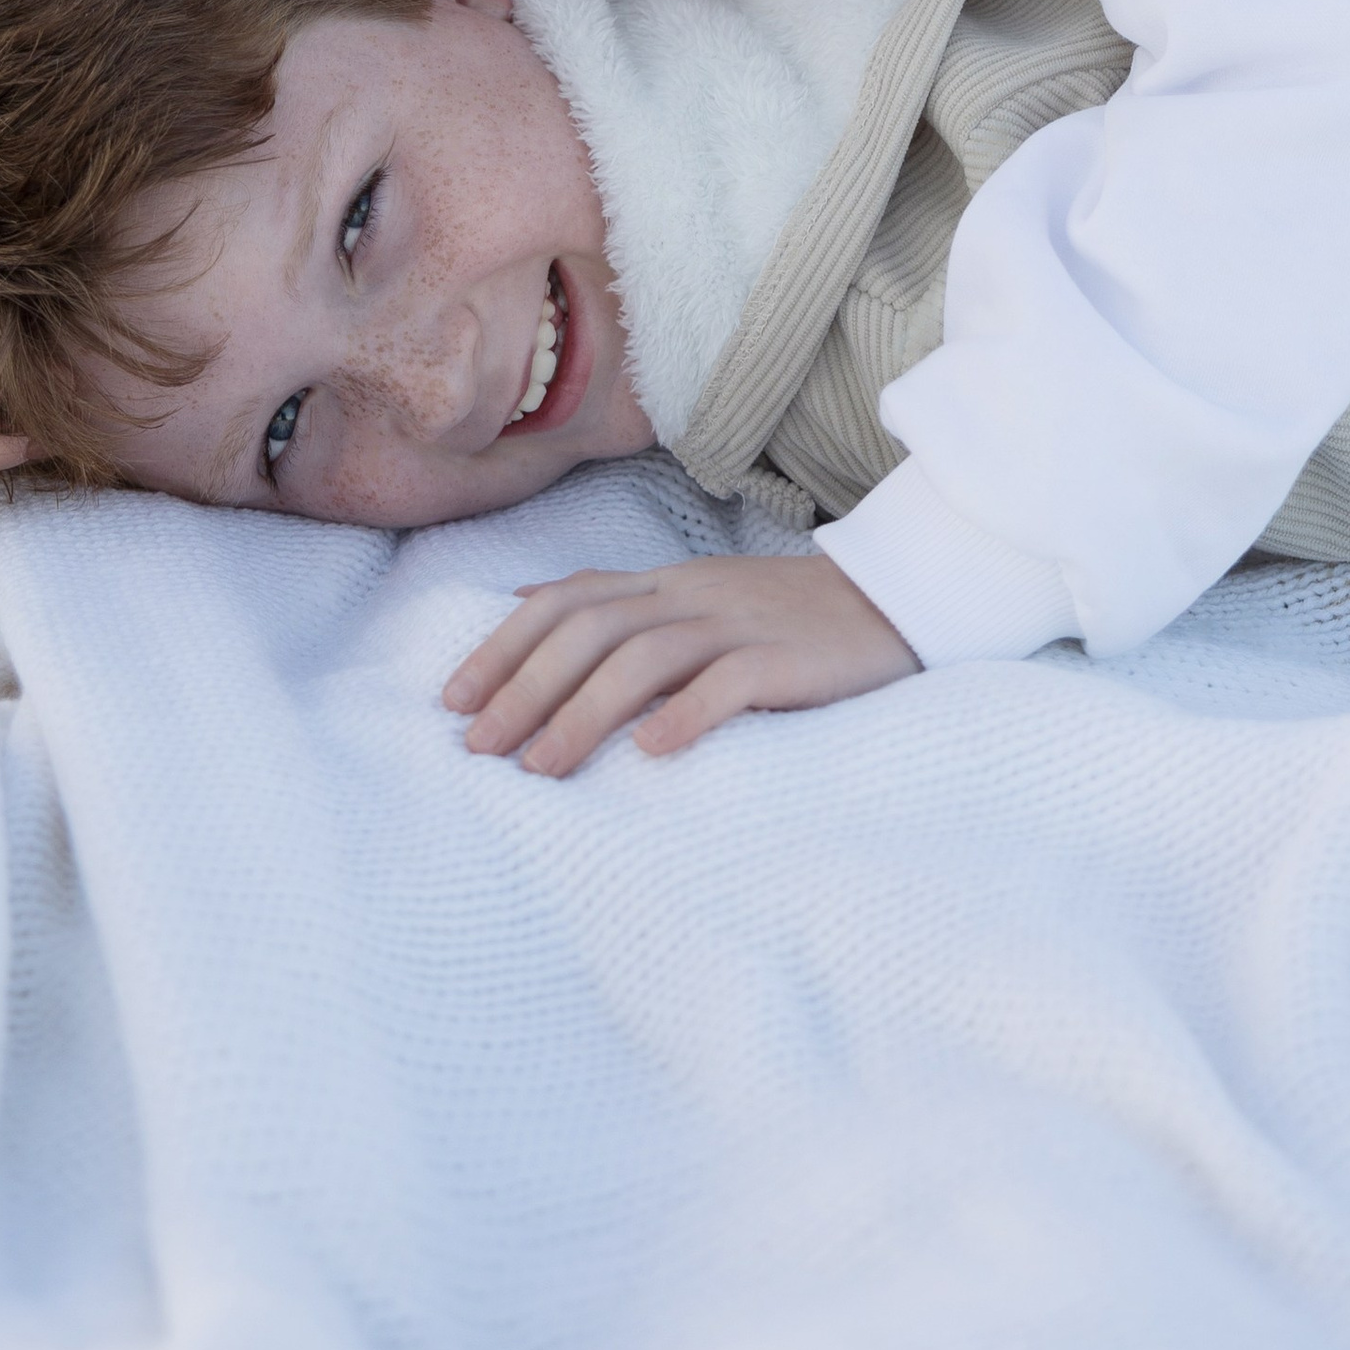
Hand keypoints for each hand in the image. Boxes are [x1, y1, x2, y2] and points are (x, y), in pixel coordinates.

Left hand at [445, 551, 919, 773]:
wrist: (896, 598)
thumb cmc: (784, 616)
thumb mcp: (692, 593)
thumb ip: (614, 596)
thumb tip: (522, 600)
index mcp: (666, 582)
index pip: (567, 600)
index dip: (504, 646)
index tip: (453, 702)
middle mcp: (692, 595)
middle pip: (592, 628)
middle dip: (525, 686)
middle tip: (478, 747)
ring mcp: (740, 624)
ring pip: (646, 656)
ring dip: (584, 712)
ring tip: (541, 768)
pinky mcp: (789, 658)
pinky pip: (731, 681)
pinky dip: (686, 714)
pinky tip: (651, 754)